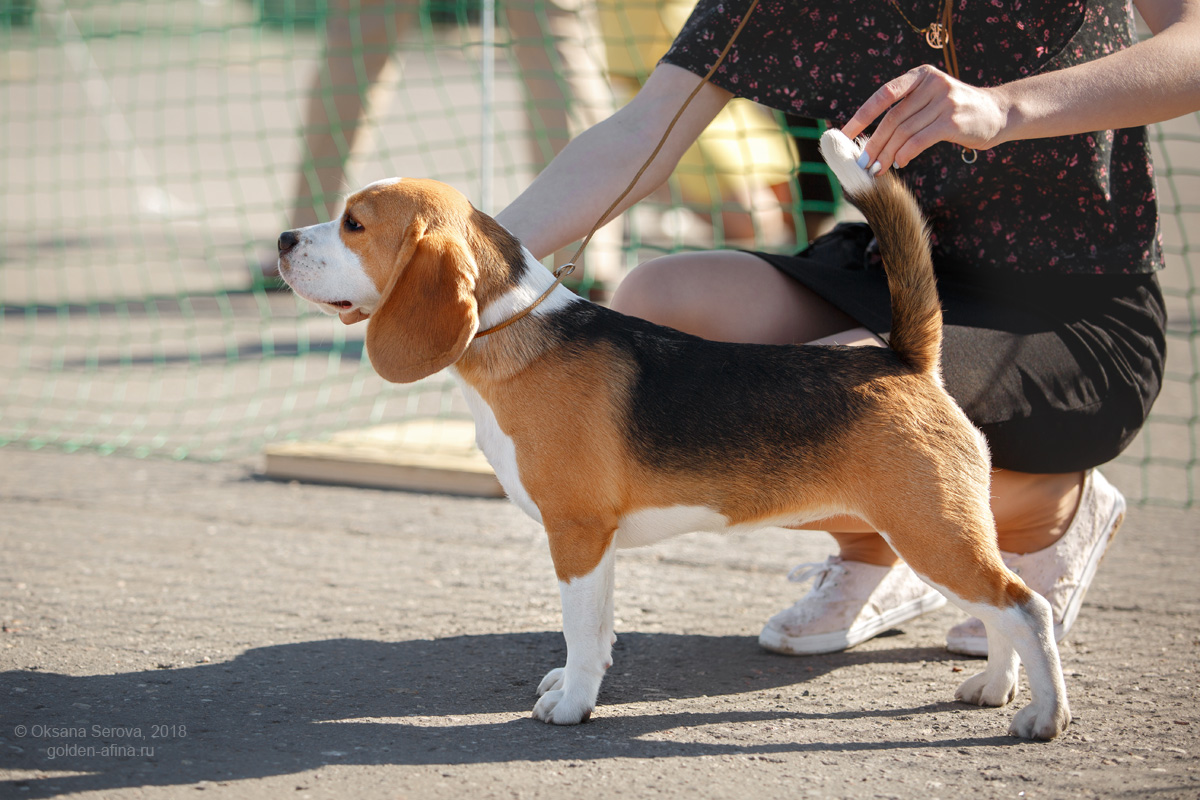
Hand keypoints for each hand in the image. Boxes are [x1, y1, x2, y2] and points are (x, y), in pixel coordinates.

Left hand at [842, 65, 1008, 171]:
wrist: (999, 113)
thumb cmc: (957, 112)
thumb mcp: (931, 99)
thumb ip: (906, 110)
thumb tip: (871, 139)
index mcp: (920, 76)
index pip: (883, 95)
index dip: (862, 115)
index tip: (845, 135)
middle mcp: (931, 83)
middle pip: (892, 118)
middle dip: (873, 142)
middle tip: (862, 162)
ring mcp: (944, 101)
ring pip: (904, 131)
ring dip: (886, 154)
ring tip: (876, 169)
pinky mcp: (953, 121)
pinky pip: (920, 140)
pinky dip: (905, 154)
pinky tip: (898, 164)